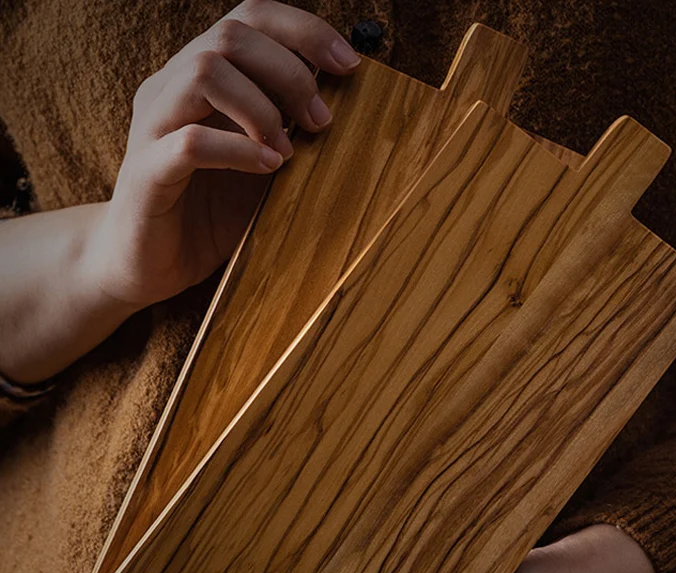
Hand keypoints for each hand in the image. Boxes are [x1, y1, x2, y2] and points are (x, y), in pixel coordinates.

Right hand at [88, 0, 360, 308]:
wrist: (146, 265)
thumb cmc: (206, 214)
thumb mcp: (259, 167)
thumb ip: (287, 133)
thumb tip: (341, 112)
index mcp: (199, 80)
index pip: (248, 19)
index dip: (303, 31)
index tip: (349, 65)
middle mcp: (171, 89)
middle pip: (230, 35)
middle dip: (290, 72)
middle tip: (320, 122)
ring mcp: (153, 126)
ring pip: (205, 72)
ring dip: (263, 108)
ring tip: (288, 151)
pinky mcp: (146, 173)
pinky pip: (191, 142)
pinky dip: (239, 150)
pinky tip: (268, 169)